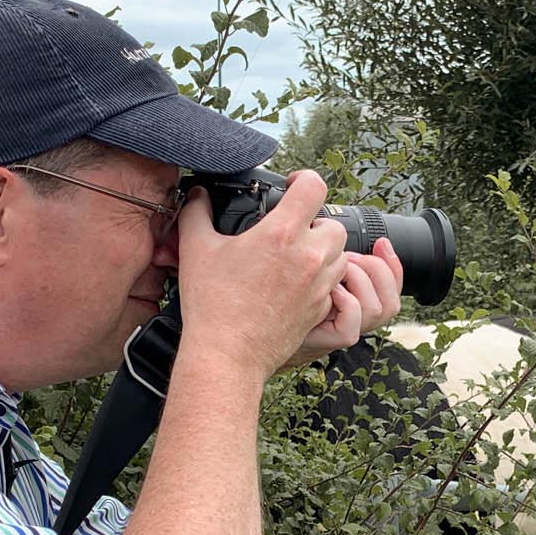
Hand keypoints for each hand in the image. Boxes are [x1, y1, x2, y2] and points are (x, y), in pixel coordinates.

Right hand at [175, 170, 347, 382]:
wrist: (228, 354)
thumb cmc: (213, 305)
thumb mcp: (196, 249)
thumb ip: (197, 213)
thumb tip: (197, 196)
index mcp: (281, 234)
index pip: (314, 186)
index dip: (303, 180)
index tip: (292, 188)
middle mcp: (308, 256)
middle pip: (333, 223)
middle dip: (315, 222)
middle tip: (291, 231)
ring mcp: (319, 284)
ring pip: (340, 254)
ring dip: (323, 251)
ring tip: (294, 258)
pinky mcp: (321, 308)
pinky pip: (334, 284)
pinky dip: (321, 280)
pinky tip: (294, 285)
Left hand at [280, 234, 404, 368]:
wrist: (252, 332)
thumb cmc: (271, 300)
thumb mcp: (304, 271)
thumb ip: (323, 256)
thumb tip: (331, 229)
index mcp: (354, 300)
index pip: (391, 286)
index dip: (393, 264)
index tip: (381, 242)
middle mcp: (354, 317)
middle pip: (391, 299)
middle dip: (375, 268)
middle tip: (348, 255)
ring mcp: (345, 329)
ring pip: (377, 308)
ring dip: (360, 281)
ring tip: (335, 271)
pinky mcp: (331, 339)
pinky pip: (354, 323)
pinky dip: (345, 302)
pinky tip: (327, 291)